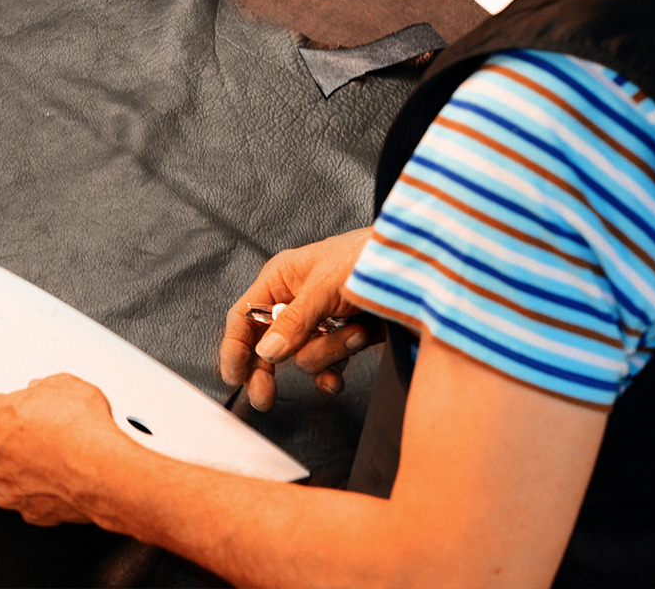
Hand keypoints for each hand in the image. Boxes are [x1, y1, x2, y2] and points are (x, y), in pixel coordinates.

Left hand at [0, 374, 135, 525]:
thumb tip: (46, 393)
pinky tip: (63, 470)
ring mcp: (5, 488)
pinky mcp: (27, 511)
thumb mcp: (64, 386)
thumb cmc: (83, 433)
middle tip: (39, 420)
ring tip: (57, 448)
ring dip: (24, 458)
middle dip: (9, 428)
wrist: (108, 476)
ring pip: (6, 467)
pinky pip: (27, 491)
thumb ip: (41, 389)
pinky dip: (41, 483)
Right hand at [220, 226, 377, 408]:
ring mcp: (320, 323)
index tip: (234, 376)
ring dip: (330, 351)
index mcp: (282, 279)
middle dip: (268, 371)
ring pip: (304, 357)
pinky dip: (336, 371)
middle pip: (267, 345)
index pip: (244, 317)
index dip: (235, 347)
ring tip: (355, 331)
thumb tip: (267, 351)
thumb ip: (295, 320)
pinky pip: (327, 368)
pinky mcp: (344, 339)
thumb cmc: (370, 257)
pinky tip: (343, 374)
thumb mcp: (325, 286)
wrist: (420, 267)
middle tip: (264, 396)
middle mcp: (297, 301)